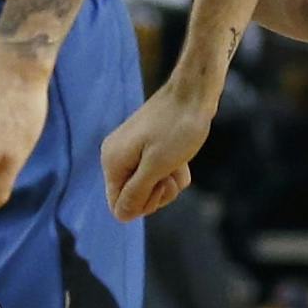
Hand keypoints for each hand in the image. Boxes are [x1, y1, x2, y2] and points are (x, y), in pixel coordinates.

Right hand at [103, 82, 212, 222]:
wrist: (195, 92)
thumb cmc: (178, 128)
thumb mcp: (157, 167)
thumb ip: (137, 193)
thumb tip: (121, 216)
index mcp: (112, 162)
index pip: (119, 207)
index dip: (143, 205)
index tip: (161, 187)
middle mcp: (116, 157)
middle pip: (135, 199)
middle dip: (158, 194)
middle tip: (171, 174)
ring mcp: (132, 151)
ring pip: (150, 187)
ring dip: (169, 182)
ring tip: (179, 163)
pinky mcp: (148, 147)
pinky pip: (158, 173)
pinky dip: (173, 170)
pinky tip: (183, 158)